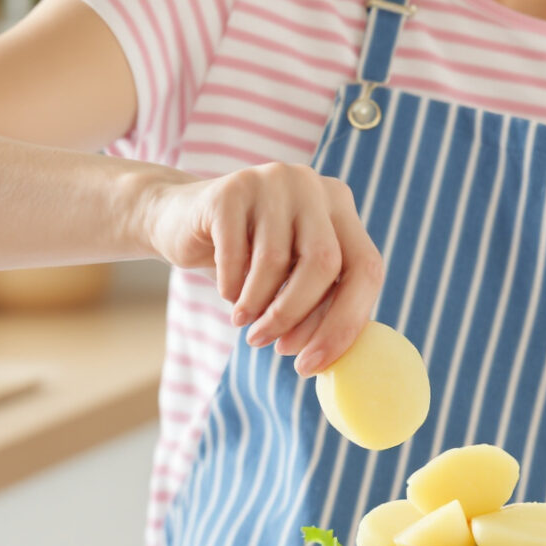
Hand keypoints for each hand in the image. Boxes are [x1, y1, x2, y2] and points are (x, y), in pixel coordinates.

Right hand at [135, 163, 383, 374]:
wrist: (180, 219)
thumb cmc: (246, 258)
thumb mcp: (291, 275)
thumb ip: (321, 302)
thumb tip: (332, 356)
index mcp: (341, 206)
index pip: (365, 267)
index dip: (344, 323)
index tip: (312, 365)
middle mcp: (313, 186)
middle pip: (324, 264)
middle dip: (295, 317)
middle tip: (273, 347)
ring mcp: (272, 180)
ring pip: (276, 262)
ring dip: (257, 306)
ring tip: (243, 321)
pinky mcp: (231, 189)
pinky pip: (235, 254)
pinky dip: (230, 288)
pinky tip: (227, 293)